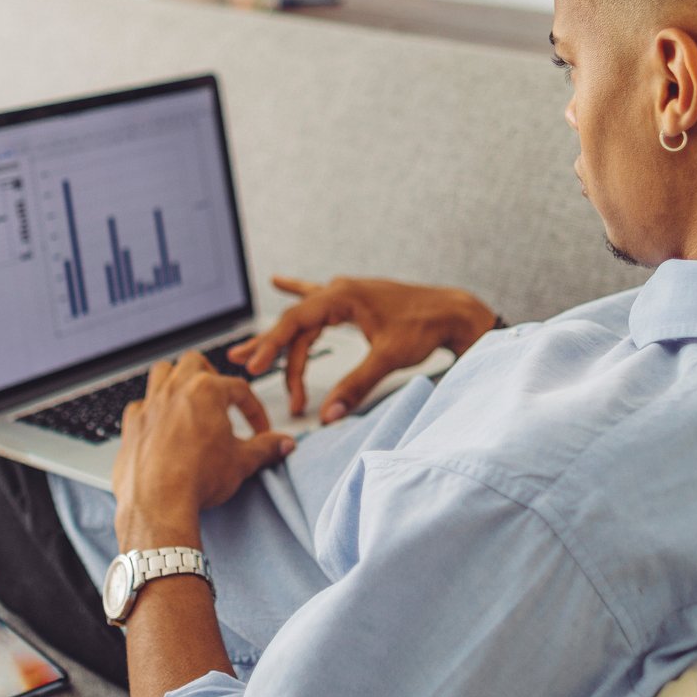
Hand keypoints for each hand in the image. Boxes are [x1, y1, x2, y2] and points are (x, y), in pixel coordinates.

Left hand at [113, 353, 295, 547]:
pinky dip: (151, 410)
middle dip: (210, 375)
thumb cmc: (197, 479)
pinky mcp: (131, 425)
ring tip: (188, 399)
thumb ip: (266, 448)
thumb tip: (284, 444)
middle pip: (195, 363)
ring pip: (162, 372)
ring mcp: (150, 405)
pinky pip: (139, 404)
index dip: (254, 410)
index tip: (260, 430)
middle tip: (220, 398)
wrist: (158, 503)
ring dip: (176, 380)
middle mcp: (175, 390)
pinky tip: (161, 425)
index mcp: (206, 391)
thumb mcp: (242, 462)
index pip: (239, 389)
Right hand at [228, 275, 496, 424]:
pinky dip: (297, 291)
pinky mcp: (354, 301)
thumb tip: (329, 415)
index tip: (253, 367)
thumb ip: (356, 385)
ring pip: (304, 317)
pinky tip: (279, 281)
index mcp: (342, 296)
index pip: (295, 323)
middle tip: (243, 366)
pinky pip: (317, 299)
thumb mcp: (389, 358)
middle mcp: (340, 290)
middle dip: (269, 347)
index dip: (272, 346)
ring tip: (250, 347)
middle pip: (295, 323)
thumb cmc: (424, 328)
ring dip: (280, 337)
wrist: (452, 312)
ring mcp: (346, 293)